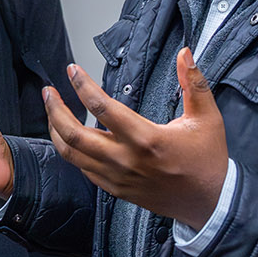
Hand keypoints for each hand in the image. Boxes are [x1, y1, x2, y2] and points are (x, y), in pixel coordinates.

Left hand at [43, 47, 227, 229]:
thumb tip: (185, 53)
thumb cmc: (207, 160)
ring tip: (52, 111)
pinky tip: (70, 137)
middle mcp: (125, 160)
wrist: (209, 203)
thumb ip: (194, 83)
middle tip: (48, 91)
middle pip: (74, 134)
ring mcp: (117, 177)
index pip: (101, 107)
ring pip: (71, 154)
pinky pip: (83, 169)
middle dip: (55, 109)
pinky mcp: (115, 190)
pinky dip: (71, 151)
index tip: (73, 70)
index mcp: (146, 139)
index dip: (82, 84)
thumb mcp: (207, 117)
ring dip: (56, 130)